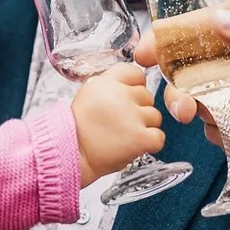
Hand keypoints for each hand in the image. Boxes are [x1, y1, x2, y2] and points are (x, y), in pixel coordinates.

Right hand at [71, 64, 164, 185]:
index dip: (135, 87)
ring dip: (145, 127)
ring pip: (155, 116)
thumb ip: (110, 87)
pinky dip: (150, 144)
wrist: (71, 155)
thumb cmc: (78, 130)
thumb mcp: (88, 96)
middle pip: (147, 96)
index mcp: (106, 82)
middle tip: (121, 124)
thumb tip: (132, 85)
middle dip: (138, 110)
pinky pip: (158, 137)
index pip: (135, 73)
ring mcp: (132, 116)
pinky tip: (134, 146)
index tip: (127, 100)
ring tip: (124, 136)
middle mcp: (120, 95)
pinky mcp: (140, 138)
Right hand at [131, 8, 229, 184]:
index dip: (163, 40)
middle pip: (179, 74)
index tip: (146, 51)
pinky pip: (212, 131)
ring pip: (195, 107)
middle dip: (179, 93)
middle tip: (185, 107)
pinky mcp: (224, 129)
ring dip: (226, 116)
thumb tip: (219, 19)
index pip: (190, 34)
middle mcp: (222, 70)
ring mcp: (221, 100)